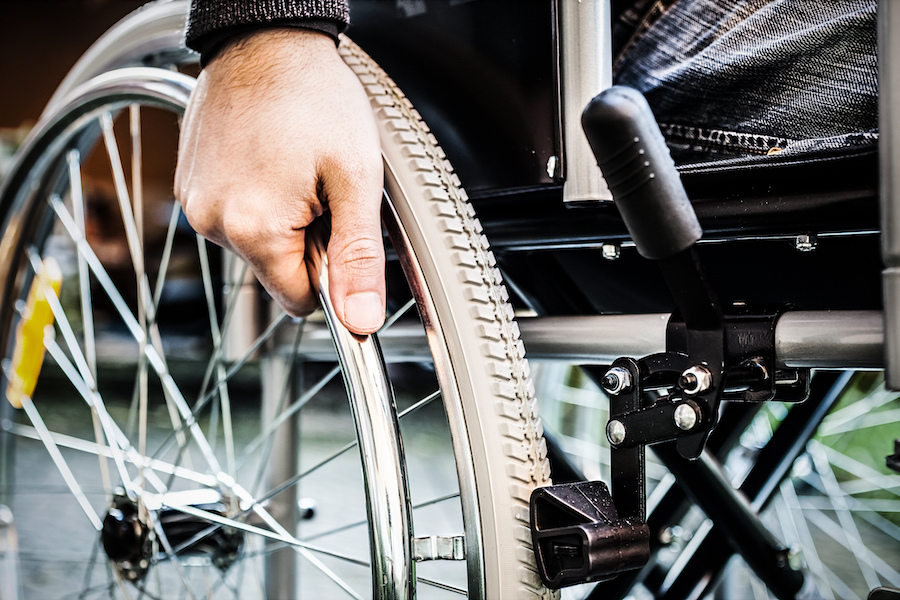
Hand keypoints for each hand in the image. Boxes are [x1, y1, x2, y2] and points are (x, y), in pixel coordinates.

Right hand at [175, 28, 384, 334]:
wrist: (267, 38)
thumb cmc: (314, 98)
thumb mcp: (355, 179)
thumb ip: (358, 256)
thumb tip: (360, 321)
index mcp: (252, 229)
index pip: (297, 301)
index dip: (329, 275)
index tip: (340, 234)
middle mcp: (212, 222)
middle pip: (275, 272)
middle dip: (306, 242)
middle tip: (320, 189)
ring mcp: (196, 202)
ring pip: (256, 245)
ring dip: (281, 220)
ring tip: (295, 168)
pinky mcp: (190, 184)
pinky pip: (235, 217)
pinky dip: (258, 200)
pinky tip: (271, 160)